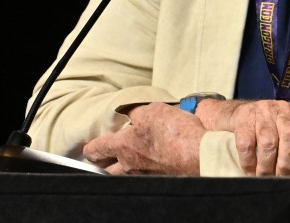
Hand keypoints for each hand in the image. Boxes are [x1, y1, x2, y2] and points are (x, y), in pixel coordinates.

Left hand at [83, 102, 204, 174]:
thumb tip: (130, 113)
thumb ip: (136, 111)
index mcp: (123, 147)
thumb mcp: (152, 111)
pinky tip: (157, 159)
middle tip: (106, 159)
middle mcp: (130, 166)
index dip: (91, 148)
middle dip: (104, 165)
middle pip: (107, 171)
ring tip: (134, 156)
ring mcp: (146, 175)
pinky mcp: (162, 179)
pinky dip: (148, 167)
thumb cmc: (174, 134)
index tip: (90, 148)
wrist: (199, 155)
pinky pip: (148, 174)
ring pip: (128, 174)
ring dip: (127, 166)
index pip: (96, 150)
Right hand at [197, 99, 289, 175]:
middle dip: (287, 162)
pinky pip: (246, 143)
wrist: (236, 112)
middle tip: (284, 178)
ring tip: (266, 178)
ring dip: (267, 166)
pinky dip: (249, 162)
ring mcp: (263, 111)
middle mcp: (283, 109)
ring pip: (268, 141)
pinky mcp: (243, 116)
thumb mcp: (287, 129)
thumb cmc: (269, 127)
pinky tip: (250, 172)